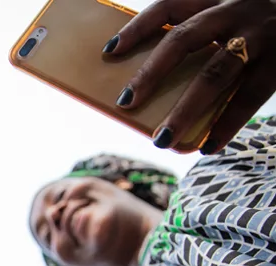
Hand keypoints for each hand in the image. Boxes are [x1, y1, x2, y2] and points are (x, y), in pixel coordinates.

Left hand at [104, 0, 275, 153]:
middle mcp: (236, 10)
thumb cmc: (258, 25)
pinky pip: (249, 97)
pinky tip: (208, 146)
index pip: (166, 6)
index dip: (136, 28)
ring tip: (162, 138)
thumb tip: (150, 82)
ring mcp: (260, 36)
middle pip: (184, 39)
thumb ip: (198, 36)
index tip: (109, 51)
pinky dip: (227, 125)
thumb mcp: (228, 16)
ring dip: (185, 110)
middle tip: (125, 103)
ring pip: (215, 74)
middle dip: (151, 74)